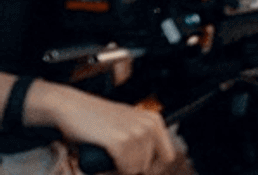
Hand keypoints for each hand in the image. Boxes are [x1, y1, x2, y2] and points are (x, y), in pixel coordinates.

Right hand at [42, 84, 180, 174]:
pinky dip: (110, 172)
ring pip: (135, 169)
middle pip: (148, 165)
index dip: (150, 167)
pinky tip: (100, 167)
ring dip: (118, 171)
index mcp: (154, 121)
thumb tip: (144, 166)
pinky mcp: (120, 140)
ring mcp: (136, 132)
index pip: (167, 156)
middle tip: (110, 162)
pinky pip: (125, 169)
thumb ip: (138, 138)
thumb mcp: (124, 125)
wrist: (71, 108)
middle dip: (129, 169)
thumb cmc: (94, 120)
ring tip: (104, 161)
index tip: (130, 167)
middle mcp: (149, 125)